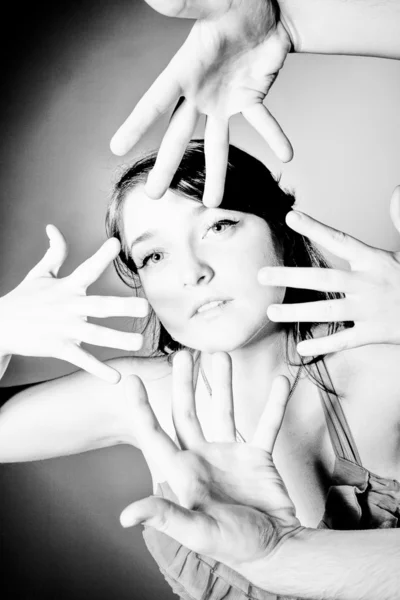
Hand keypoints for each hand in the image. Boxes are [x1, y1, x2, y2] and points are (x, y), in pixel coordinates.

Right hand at [0, 226, 147, 382]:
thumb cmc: (24, 299)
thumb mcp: (38, 274)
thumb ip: (54, 252)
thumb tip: (52, 227)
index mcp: (66, 288)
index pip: (86, 269)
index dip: (100, 256)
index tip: (116, 244)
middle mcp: (68, 307)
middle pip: (99, 306)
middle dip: (122, 306)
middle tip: (145, 306)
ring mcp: (63, 329)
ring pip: (95, 335)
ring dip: (118, 340)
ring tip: (138, 343)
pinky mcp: (58, 347)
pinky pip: (82, 359)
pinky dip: (97, 369)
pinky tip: (116, 377)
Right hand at [110, 0, 292, 207]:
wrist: (266, 11)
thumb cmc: (236, 2)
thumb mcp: (215, 2)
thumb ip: (189, 4)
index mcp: (185, 71)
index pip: (155, 101)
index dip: (137, 124)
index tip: (116, 147)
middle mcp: (200, 93)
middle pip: (180, 136)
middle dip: (167, 166)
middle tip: (154, 195)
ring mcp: (225, 102)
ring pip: (217, 144)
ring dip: (216, 173)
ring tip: (213, 203)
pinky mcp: (250, 101)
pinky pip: (263, 123)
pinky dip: (275, 136)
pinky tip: (286, 154)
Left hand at [120, 351, 300, 572]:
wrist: (277, 549)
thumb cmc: (235, 546)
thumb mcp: (199, 532)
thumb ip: (167, 517)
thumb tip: (125, 515)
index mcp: (183, 473)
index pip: (155, 435)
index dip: (141, 409)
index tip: (131, 381)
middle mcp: (202, 458)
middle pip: (187, 412)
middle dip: (183, 383)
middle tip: (183, 354)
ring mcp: (230, 454)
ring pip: (223, 409)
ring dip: (223, 382)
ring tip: (222, 355)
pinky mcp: (257, 456)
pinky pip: (266, 424)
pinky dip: (274, 404)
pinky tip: (282, 382)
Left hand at [259, 186, 399, 355]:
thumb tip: (395, 192)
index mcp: (374, 260)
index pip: (340, 240)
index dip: (315, 228)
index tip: (291, 217)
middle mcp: (369, 284)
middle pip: (323, 278)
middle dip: (290, 277)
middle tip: (261, 275)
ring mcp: (370, 310)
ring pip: (327, 311)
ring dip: (297, 312)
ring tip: (271, 311)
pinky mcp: (375, 333)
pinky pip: (345, 340)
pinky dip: (324, 344)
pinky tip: (302, 346)